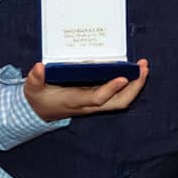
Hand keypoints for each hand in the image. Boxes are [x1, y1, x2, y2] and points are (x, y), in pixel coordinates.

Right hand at [24, 59, 149, 122]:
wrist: (42, 111)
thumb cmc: (40, 98)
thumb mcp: (33, 88)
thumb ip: (35, 79)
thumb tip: (39, 67)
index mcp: (75, 101)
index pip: (96, 98)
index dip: (110, 89)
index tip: (123, 77)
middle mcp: (90, 104)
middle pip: (118, 102)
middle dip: (134, 87)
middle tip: (143, 68)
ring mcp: (96, 103)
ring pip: (122, 100)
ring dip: (136, 85)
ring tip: (143, 66)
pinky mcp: (99, 99)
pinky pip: (119, 95)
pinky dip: (130, 84)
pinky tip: (135, 70)